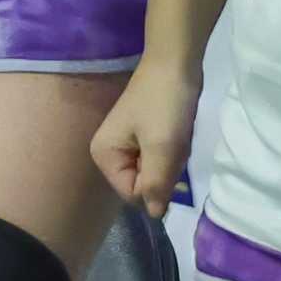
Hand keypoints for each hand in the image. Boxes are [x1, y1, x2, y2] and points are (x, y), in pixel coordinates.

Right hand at [87, 69, 192, 219]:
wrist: (175, 65)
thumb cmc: (165, 105)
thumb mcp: (162, 148)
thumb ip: (155, 185)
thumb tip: (154, 215)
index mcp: (104, 156)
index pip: (132, 194)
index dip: (155, 183)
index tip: (166, 157)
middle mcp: (109, 153)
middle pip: (142, 184)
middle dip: (164, 170)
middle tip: (172, 143)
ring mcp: (125, 144)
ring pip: (154, 172)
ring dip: (171, 159)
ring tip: (176, 134)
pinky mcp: (141, 135)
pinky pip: (159, 158)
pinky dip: (172, 149)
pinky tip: (176, 130)